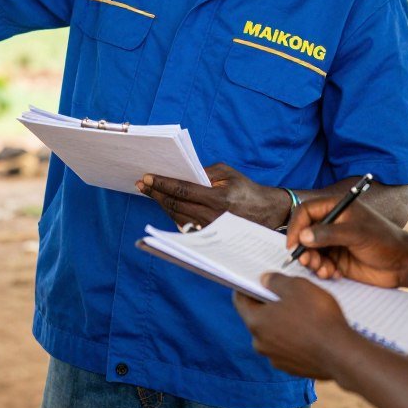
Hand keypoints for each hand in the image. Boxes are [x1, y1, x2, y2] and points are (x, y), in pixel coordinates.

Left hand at [136, 163, 289, 229]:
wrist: (265, 212)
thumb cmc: (245, 188)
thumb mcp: (227, 173)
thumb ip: (204, 171)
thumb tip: (180, 173)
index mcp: (218, 198)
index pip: (183, 190)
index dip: (162, 183)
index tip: (147, 178)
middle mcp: (213, 216)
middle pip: (176, 205)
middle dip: (156, 194)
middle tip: (142, 185)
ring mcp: (210, 229)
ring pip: (177, 216)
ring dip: (161, 204)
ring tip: (150, 193)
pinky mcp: (209, 236)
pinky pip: (184, 225)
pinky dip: (172, 214)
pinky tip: (165, 204)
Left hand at [233, 275, 354, 379]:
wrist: (342, 354)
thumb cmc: (318, 316)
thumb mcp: (296, 286)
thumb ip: (275, 281)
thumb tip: (265, 280)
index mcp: (256, 322)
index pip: (240, 301)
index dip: (245, 287)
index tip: (253, 280)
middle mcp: (260, 344)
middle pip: (257, 318)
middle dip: (267, 305)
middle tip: (283, 294)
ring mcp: (276, 358)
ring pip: (273, 334)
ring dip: (282, 323)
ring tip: (300, 312)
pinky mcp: (292, 369)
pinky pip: (287, 348)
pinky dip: (293, 339)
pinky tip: (309, 331)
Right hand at [285, 198, 407, 287]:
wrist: (403, 264)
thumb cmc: (384, 240)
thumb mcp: (357, 234)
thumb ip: (329, 234)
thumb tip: (302, 236)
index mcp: (335, 208)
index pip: (305, 211)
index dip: (295, 226)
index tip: (293, 244)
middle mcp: (331, 223)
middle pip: (303, 233)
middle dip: (303, 249)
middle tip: (309, 262)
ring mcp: (333, 242)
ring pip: (309, 251)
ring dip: (313, 262)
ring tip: (325, 270)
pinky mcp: (336, 259)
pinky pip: (319, 264)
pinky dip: (322, 271)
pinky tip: (335, 274)